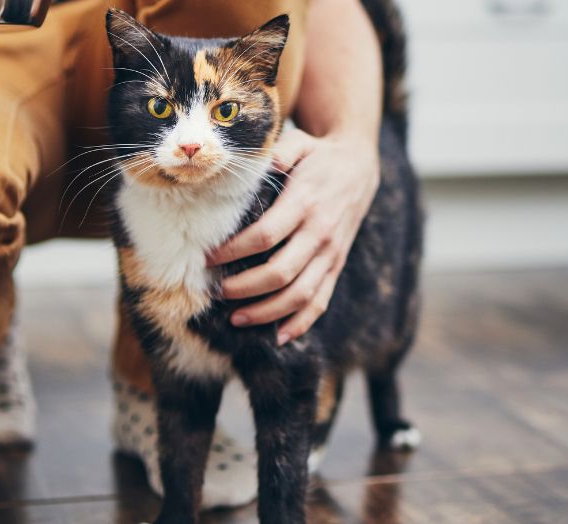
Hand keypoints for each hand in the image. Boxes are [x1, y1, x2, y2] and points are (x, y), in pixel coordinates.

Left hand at [208, 128, 379, 344]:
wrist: (359, 165)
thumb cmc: (317, 156)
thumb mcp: (298, 143)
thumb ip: (277, 154)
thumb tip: (255, 166)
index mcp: (305, 203)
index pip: (265, 236)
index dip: (234, 252)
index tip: (208, 258)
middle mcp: (320, 233)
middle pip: (280, 273)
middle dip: (244, 288)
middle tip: (216, 292)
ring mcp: (331, 254)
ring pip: (300, 295)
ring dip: (267, 312)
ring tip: (236, 319)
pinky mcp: (336, 266)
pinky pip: (321, 301)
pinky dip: (301, 323)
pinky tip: (279, 337)